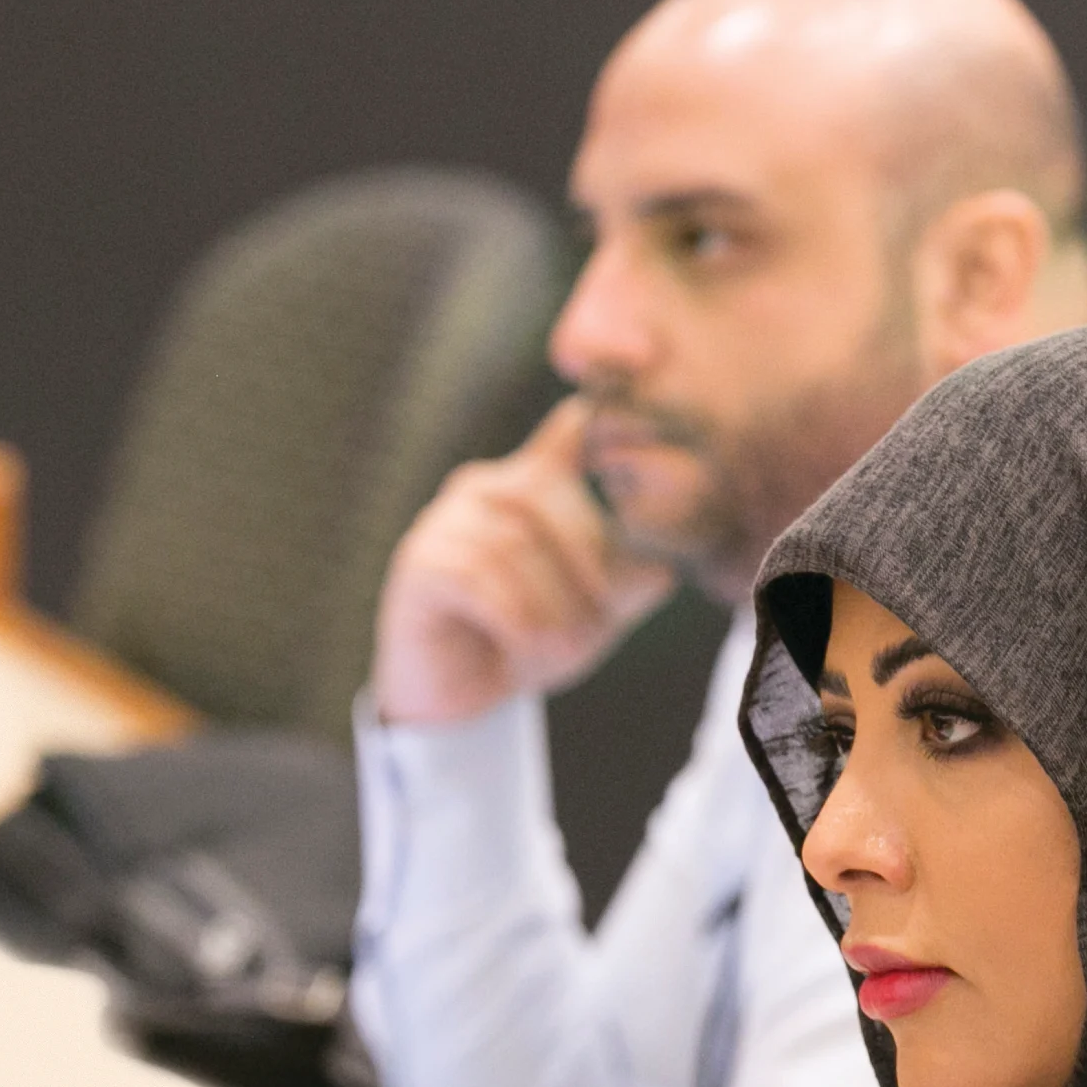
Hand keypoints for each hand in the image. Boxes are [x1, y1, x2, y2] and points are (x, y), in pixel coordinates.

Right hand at [370, 399, 674, 724]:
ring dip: (552, 614)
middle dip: (586, 574)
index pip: (573, 429)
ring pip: (519, 551)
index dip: (604, 411)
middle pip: (556, 502)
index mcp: (537, 485)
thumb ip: (631, 582)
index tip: (626, 388)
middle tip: (592, 633)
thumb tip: (665, 566)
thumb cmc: (530, 639)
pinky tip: (519, 650)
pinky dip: (515, 624)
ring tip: (556, 654)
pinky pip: (481, 580)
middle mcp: (490, 487)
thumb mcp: (595, 611)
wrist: (460, 698)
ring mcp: (448, 519)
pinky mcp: (420, 562)